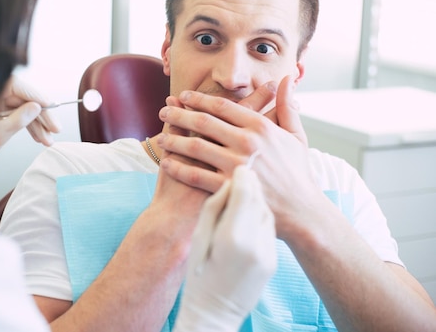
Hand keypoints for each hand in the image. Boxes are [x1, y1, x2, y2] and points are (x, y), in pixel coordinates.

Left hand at [0, 76, 61, 146]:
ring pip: (22, 109)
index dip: (36, 96)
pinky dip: (27, 126)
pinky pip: (15, 115)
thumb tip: (36, 107)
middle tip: (55, 128)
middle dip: (41, 115)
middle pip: (22, 99)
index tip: (50, 105)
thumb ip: (18, 120)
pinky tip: (38, 137)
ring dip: (37, 125)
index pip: (17, 86)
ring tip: (48, 140)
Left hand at [157, 76, 320, 238]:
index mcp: (261, 127)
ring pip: (196, 147)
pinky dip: (178, 168)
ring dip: (174, 139)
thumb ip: (287, 106)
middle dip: (180, 114)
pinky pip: (196, 175)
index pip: (223, 106)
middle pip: (204, 122)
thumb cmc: (298, 173)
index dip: (199, 99)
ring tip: (160, 136)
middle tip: (163, 111)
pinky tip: (166, 163)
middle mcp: (247, 143)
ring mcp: (236, 166)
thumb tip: (286, 79)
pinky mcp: (228, 188)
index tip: (183, 96)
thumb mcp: (297, 136)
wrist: (303, 213)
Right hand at [173, 165, 275, 331]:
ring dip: (257, 194)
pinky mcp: (273, 259)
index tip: (237, 161)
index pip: (243, 191)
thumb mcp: (200, 235)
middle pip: (258, 198)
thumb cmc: (199, 272)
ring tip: (246, 184)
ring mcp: (267, 253)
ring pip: (265, 210)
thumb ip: (215, 205)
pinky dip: (260, 213)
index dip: (240, 172)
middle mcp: (255, 243)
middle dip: (251, 178)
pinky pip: (267, 226)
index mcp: (232, 236)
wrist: (215, 310)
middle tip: (244, 162)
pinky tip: (250, 210)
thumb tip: (229, 179)